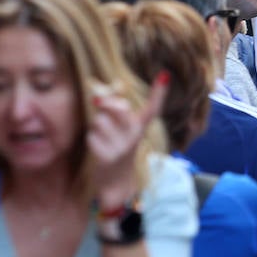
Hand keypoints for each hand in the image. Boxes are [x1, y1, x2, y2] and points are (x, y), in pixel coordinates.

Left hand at [85, 73, 168, 207]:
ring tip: (102, 136)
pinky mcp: (107, 156)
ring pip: (99, 120)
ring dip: (95, 125)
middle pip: (118, 107)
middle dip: (105, 105)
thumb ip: (114, 110)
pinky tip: (99, 148)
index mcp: (140, 127)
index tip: (164, 75)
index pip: (152, 108)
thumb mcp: (123, 129)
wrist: (116, 181)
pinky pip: (91, 135)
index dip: (159, 92)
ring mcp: (122, 147)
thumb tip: (98, 94)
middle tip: (101, 108)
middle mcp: (134, 136)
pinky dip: (91, 139)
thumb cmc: (117, 146)